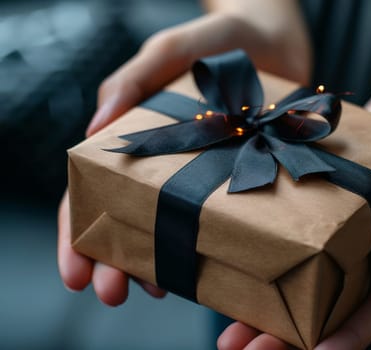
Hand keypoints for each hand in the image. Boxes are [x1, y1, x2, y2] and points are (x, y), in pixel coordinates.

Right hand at [57, 6, 310, 305]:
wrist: (278, 46)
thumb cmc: (221, 42)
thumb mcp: (174, 48)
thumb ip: (136, 77)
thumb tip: (94, 127)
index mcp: (137, 139)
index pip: (91, 189)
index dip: (76, 232)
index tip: (76, 273)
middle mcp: (165, 164)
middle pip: (125, 221)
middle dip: (112, 262)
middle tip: (113, 293)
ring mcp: (201, 177)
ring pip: (166, 230)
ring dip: (153, 266)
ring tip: (154, 291)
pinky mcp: (238, 182)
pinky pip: (218, 223)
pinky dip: (204, 251)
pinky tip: (202, 273)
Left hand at [217, 65, 370, 348]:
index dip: (351, 334)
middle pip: (335, 306)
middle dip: (291, 335)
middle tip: (245, 349)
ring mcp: (352, 232)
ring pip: (309, 282)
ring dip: (270, 309)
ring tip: (229, 330)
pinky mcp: (330, 208)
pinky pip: (300, 241)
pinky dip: (270, 259)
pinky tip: (238, 270)